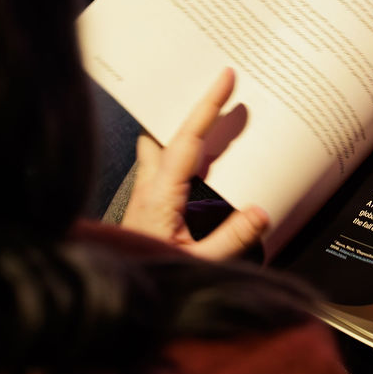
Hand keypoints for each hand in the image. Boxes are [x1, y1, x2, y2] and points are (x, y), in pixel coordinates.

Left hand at [121, 68, 268, 261]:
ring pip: (159, 148)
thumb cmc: (146, 275)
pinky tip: (198, 163)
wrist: (112, 295)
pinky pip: (162, 166)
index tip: (224, 78)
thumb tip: (261, 212)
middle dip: (193, 110)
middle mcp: (148, 188)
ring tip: (209, 119)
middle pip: (167, 134)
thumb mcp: (199, 264)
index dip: (207, 107)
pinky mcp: (146, 206)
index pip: (187, 140)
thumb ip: (231, 239)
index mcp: (160, 195)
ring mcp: (144, 196)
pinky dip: (180, 153)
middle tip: (218, 89)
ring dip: (180, 132)